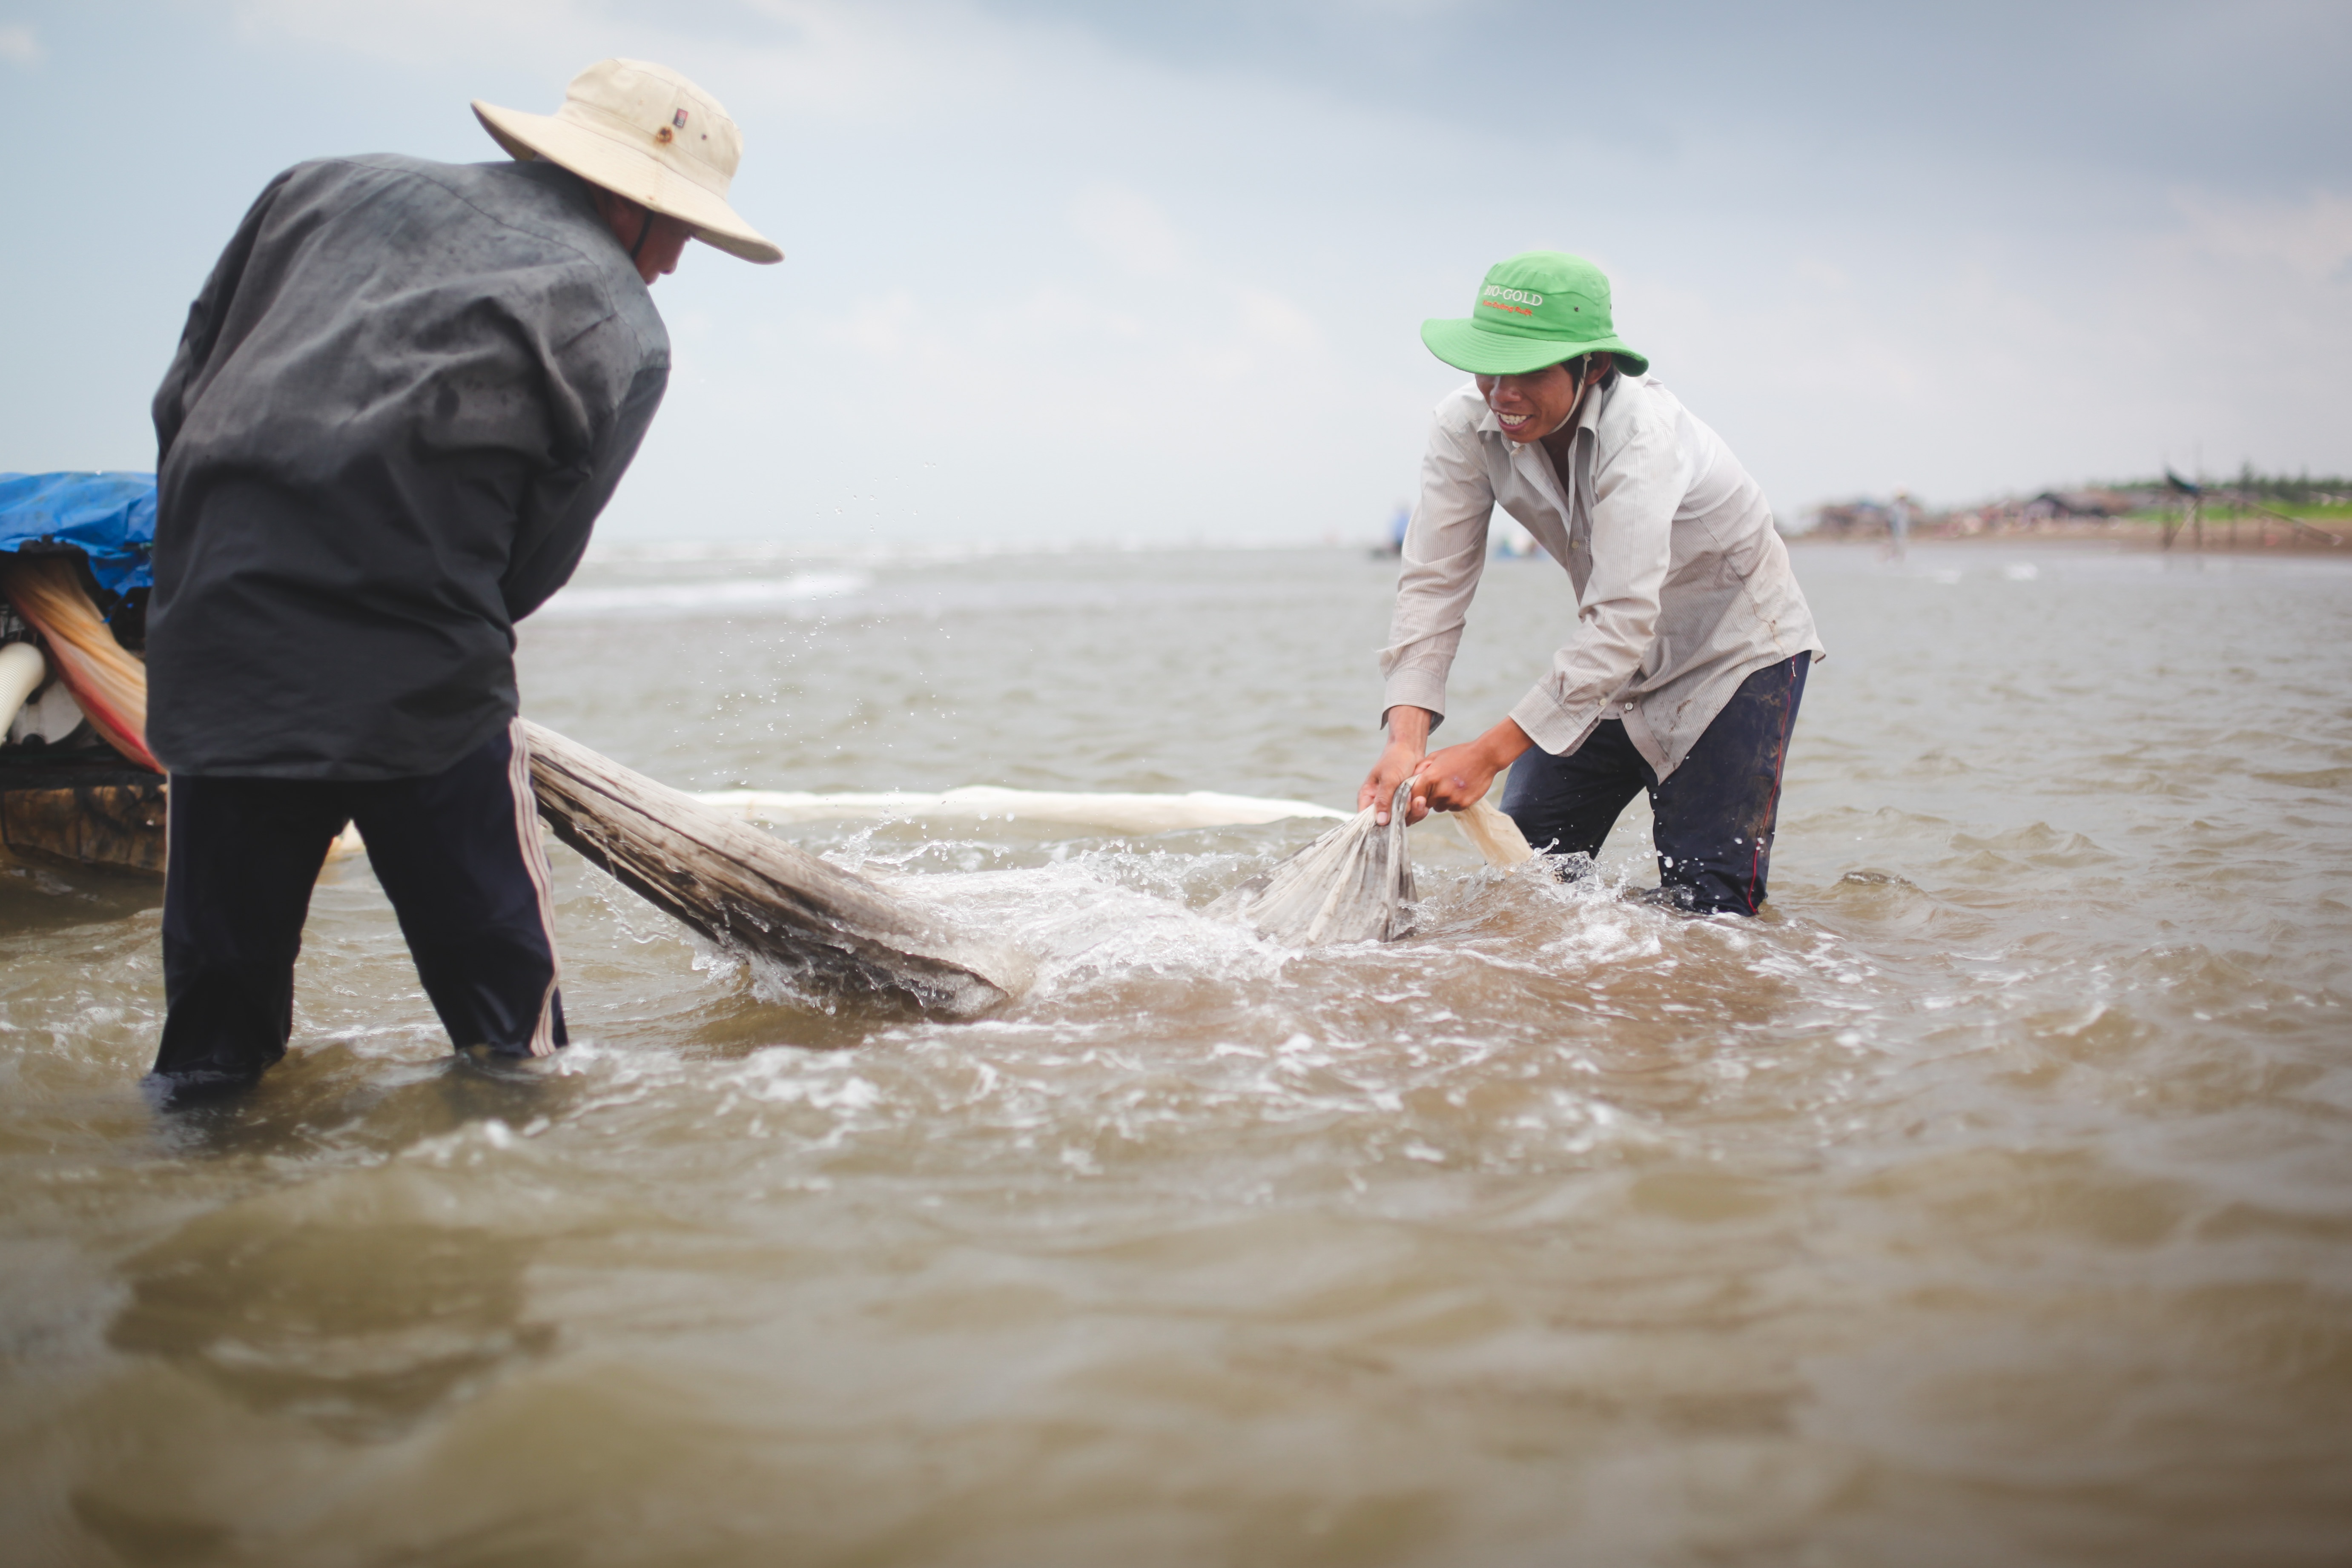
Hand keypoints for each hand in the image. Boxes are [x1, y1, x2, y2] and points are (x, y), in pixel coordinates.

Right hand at [1360, 706, 1432, 823]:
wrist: (1411, 750)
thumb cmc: (1395, 760)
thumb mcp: (1388, 779)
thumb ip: (1384, 800)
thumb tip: (1380, 821)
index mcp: (1368, 797)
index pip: (1365, 819)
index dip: (1376, 826)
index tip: (1391, 822)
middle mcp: (1380, 804)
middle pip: (1386, 824)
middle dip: (1401, 815)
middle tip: (1410, 799)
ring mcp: (1394, 805)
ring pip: (1401, 820)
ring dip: (1412, 812)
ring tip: (1419, 798)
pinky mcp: (1407, 804)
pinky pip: (1412, 815)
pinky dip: (1419, 810)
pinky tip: (1423, 801)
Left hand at [1412, 718, 1533, 813]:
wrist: (1485, 756)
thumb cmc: (1459, 754)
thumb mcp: (1436, 756)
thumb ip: (1420, 768)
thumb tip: (1411, 779)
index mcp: (1430, 778)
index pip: (1414, 795)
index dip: (1415, 796)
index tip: (1419, 793)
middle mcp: (1440, 791)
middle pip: (1426, 804)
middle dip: (1429, 798)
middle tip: (1438, 787)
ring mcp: (1453, 799)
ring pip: (1439, 807)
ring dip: (1442, 801)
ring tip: (1450, 787)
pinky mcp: (1463, 804)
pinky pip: (1452, 808)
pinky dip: (1454, 802)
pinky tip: (1460, 789)